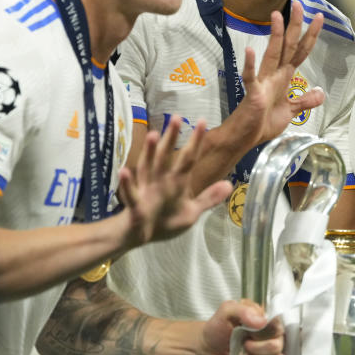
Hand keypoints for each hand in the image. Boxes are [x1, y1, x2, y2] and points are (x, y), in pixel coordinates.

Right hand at [118, 117, 231, 245]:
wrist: (140, 237)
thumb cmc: (165, 221)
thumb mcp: (191, 211)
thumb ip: (208, 198)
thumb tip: (230, 184)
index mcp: (175, 181)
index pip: (188, 158)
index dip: (196, 141)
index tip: (202, 121)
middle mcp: (160, 180)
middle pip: (166, 156)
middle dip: (170, 138)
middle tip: (176, 117)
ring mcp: (146, 190)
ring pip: (148, 168)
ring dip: (149, 152)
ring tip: (152, 134)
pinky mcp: (135, 205)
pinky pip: (131, 193)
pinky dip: (127, 183)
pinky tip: (124, 171)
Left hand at [199, 299, 286, 354]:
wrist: (208, 348)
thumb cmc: (218, 327)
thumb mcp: (227, 311)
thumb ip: (244, 310)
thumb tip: (262, 322)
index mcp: (268, 320)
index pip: (279, 326)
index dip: (264, 333)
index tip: (250, 334)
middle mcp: (273, 337)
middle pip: (277, 346)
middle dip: (257, 349)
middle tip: (244, 346)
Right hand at [231, 2, 324, 146]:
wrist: (245, 137)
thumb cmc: (263, 123)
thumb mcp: (290, 112)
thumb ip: (304, 101)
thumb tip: (321, 92)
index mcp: (284, 77)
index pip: (300, 51)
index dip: (310, 35)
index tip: (319, 16)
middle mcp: (274, 75)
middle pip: (287, 46)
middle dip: (294, 25)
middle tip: (298, 3)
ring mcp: (262, 82)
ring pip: (271, 54)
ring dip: (274, 36)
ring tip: (277, 15)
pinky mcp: (252, 93)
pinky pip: (250, 77)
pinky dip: (250, 65)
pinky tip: (250, 50)